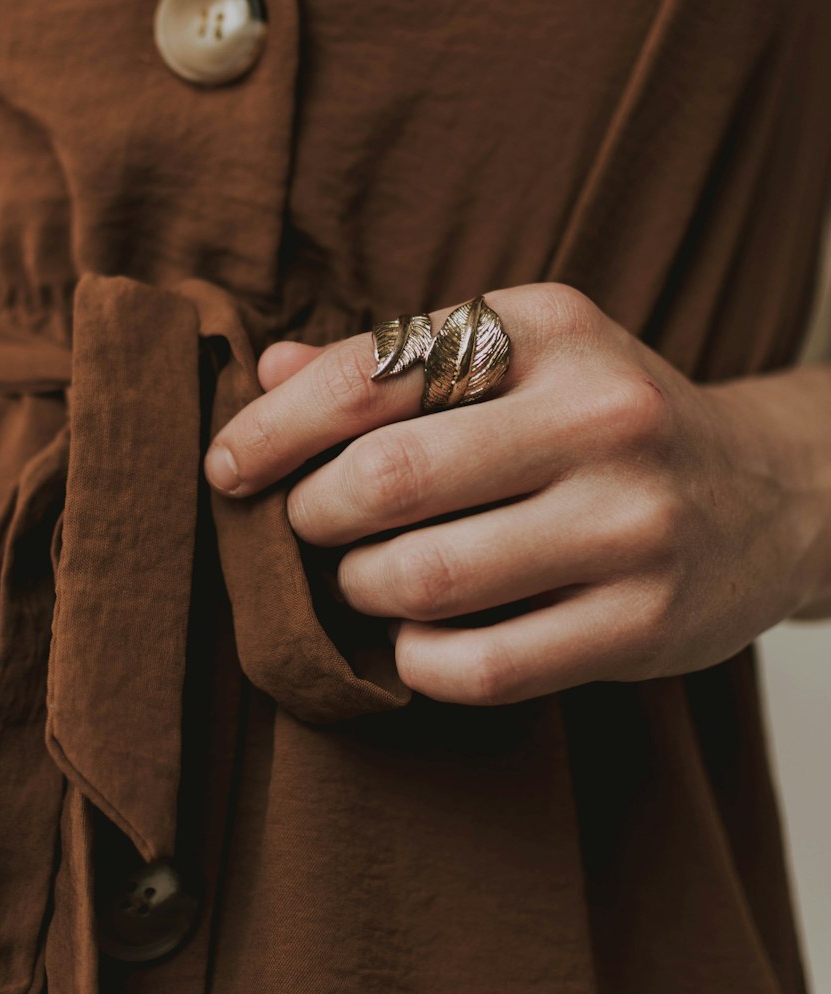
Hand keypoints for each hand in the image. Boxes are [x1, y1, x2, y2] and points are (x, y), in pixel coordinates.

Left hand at [204, 284, 823, 705]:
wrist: (763, 495)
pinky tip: (417, 639)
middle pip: (388, 480)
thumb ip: (390, 361)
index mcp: (551, 326)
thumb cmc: (602, 418)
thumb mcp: (517, 356)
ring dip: (358, 590)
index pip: (372, 372)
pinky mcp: (646, 622)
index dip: (274, 426)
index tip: (229, 465)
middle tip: (303, 526)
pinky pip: (483, 667)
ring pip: (426, 579)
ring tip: (360, 579)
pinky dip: (418, 662)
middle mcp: (600, 415)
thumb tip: (267, 370)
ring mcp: (631, 523)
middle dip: (310, 515)